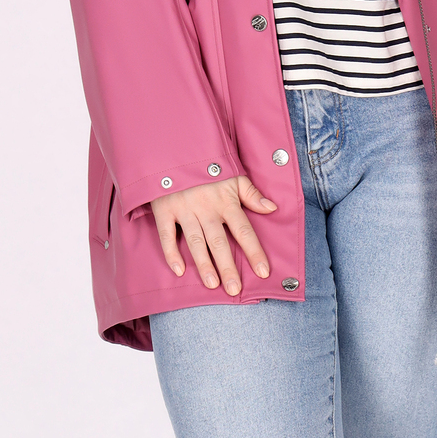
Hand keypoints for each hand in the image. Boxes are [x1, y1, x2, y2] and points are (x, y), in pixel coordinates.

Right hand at [151, 175, 276, 297]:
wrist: (173, 148)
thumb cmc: (206, 164)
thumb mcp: (233, 175)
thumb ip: (252, 194)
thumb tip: (272, 208)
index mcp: (225, 201)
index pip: (244, 230)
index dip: (254, 252)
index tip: (263, 271)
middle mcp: (206, 208)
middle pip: (219, 242)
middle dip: (228, 266)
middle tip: (235, 289)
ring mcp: (184, 210)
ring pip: (195, 242)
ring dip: (204, 264)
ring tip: (212, 284)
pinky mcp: (164, 210)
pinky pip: (167, 235)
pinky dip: (171, 253)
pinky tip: (179, 271)